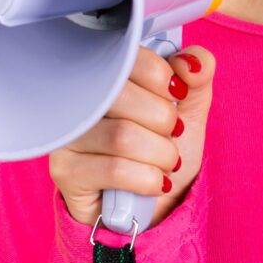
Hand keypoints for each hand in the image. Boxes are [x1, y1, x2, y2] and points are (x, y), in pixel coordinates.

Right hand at [49, 43, 215, 232]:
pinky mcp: (65, 171)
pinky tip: (156, 183)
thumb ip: (196, 76)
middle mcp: (77, 98)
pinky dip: (148, 179)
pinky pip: (114, 170)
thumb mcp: (189, 109)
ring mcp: (67, 134)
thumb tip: (190, 63)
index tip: (176, 95)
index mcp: (106, 73)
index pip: (126, 57)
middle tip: (172, 135)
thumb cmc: (163, 149)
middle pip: (122, 96)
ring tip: (167, 162)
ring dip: (161, 154)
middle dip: (164, 121)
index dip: (161, 76)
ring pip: (122, 136)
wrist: (155, 205)